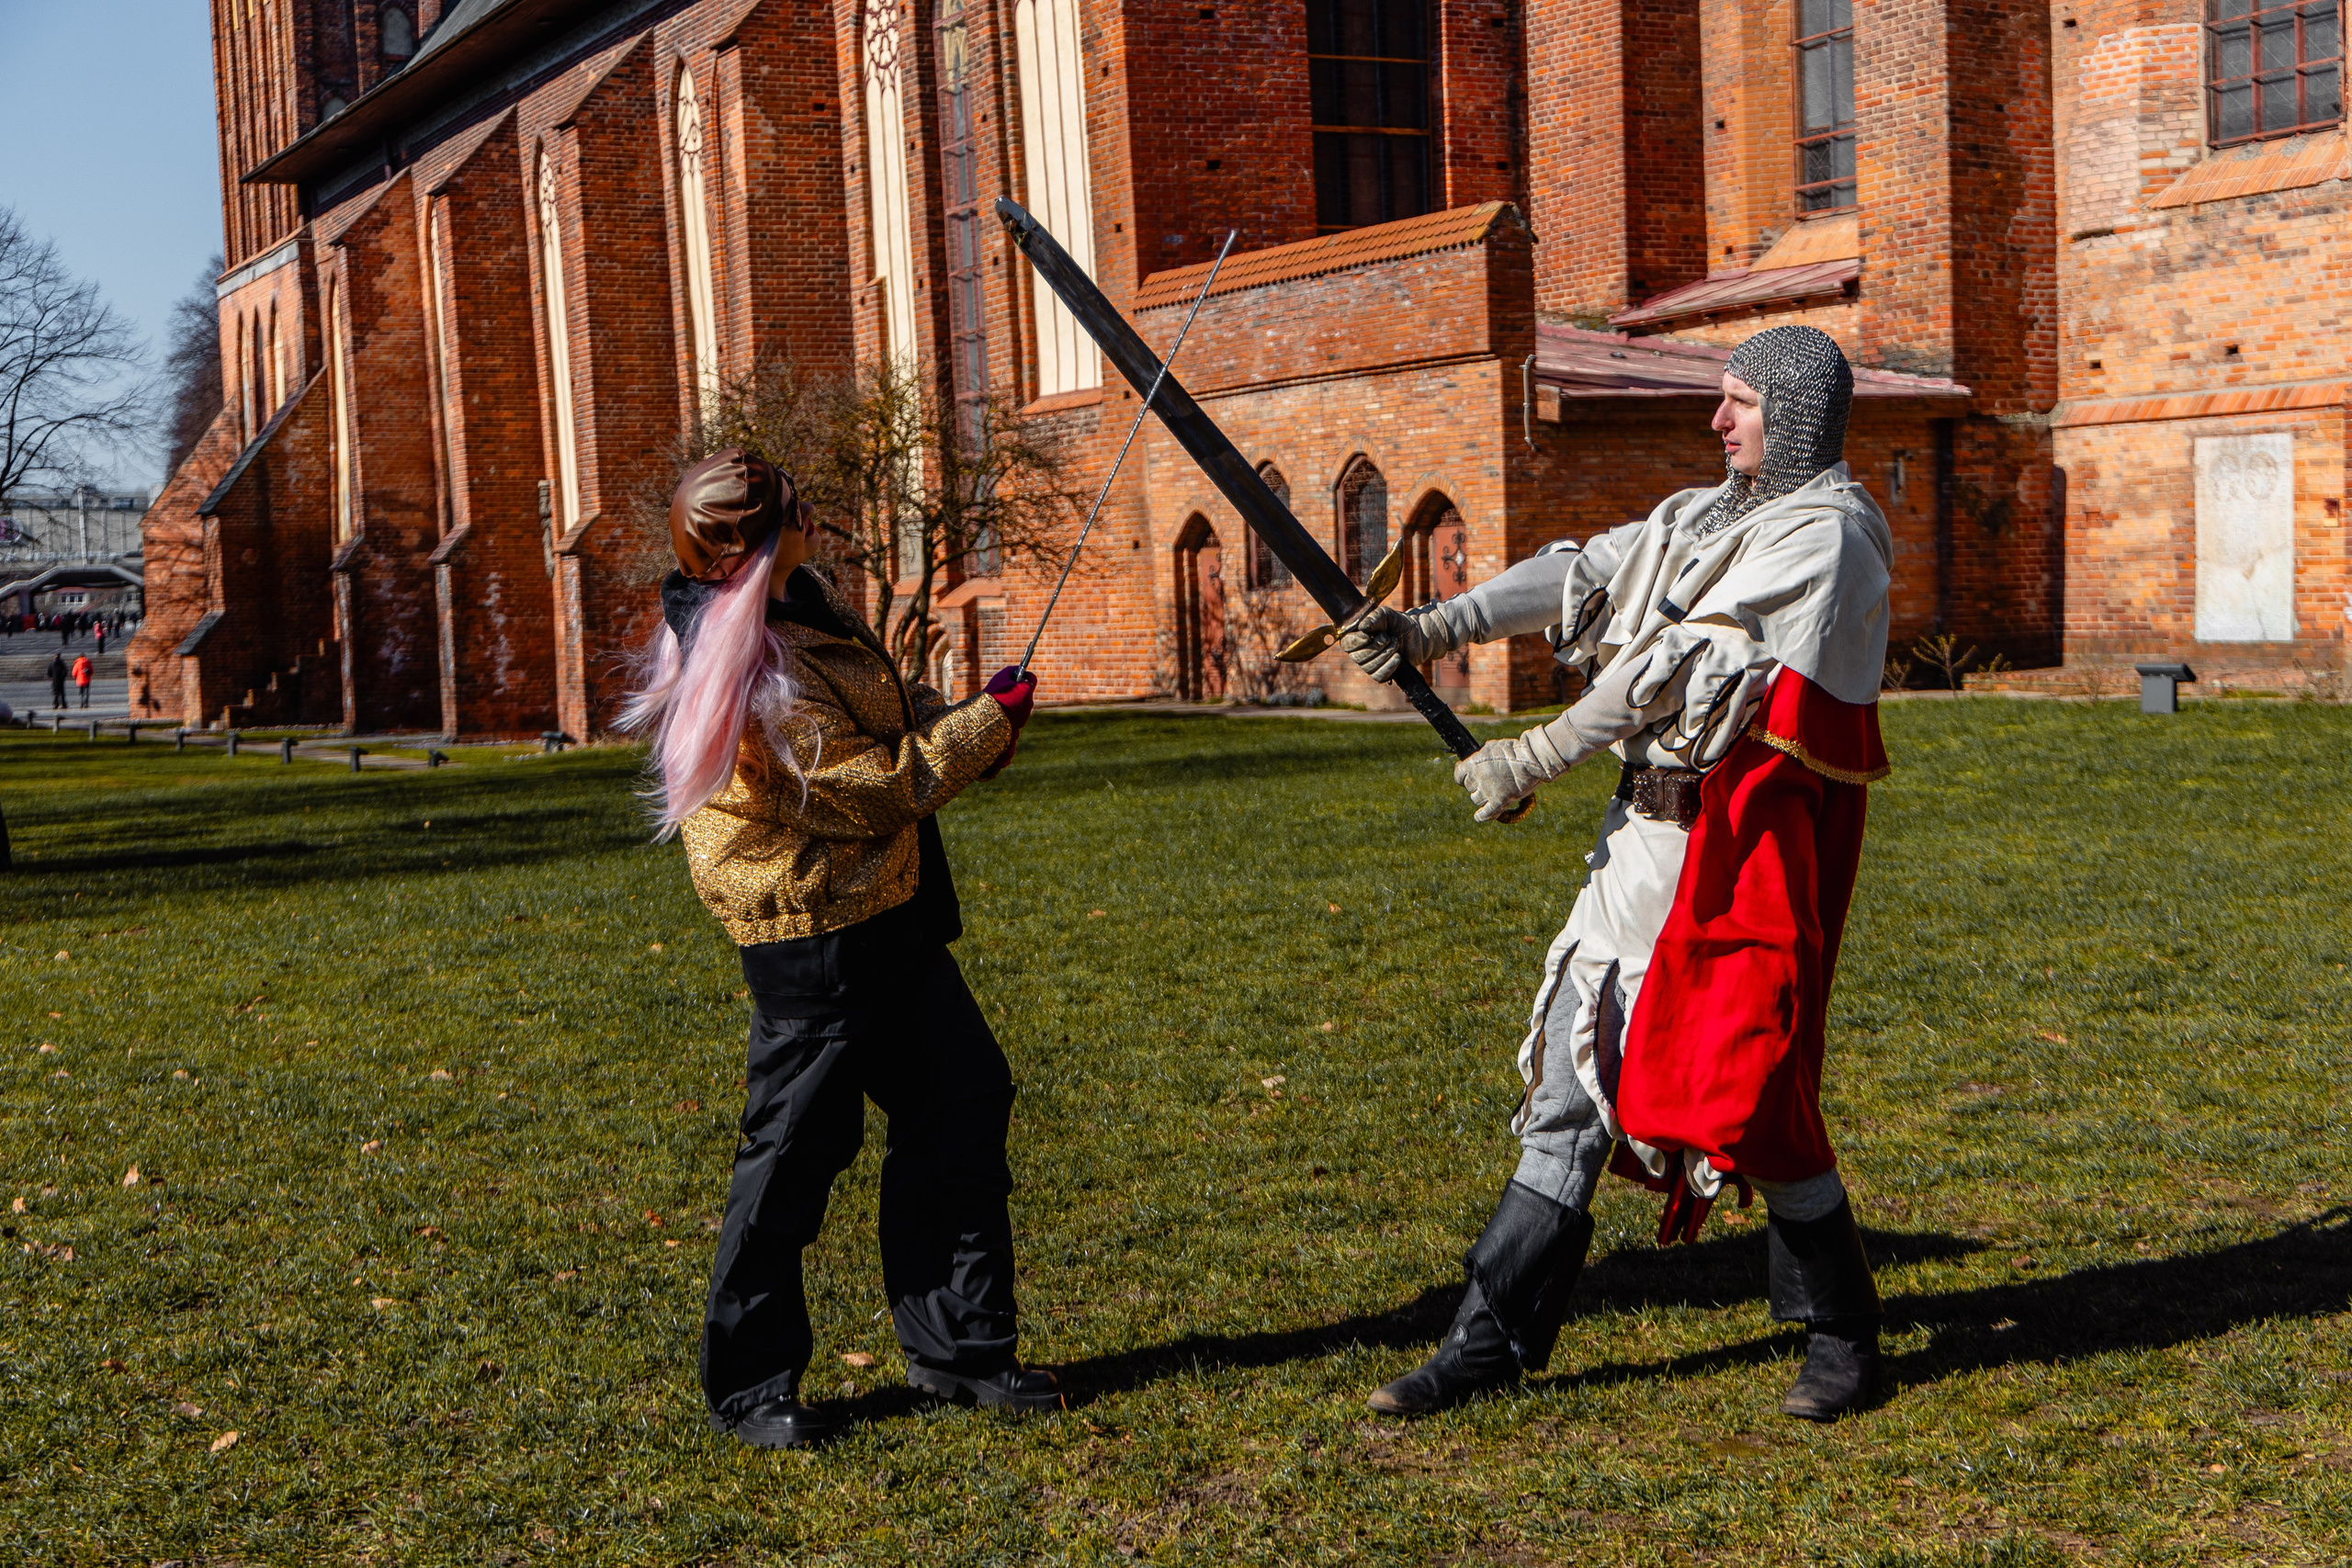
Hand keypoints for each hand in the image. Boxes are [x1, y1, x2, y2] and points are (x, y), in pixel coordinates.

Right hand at [984, 666, 1036, 728]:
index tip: (1016, 677)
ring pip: (1023, 703)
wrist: (986, 717)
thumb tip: (1019, 671)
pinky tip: (1003, 711)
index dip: (1023, 676)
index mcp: (1026, 688)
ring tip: (1002, 702)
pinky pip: (1019, 714)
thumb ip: (1013, 671)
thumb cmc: (993, 694)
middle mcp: (1029, 701)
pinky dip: (1013, 712)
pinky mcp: (1021, 722)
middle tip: (1006, 690)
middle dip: (1019, 689)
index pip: (1031, 678)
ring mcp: (1026, 713)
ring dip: (1016, 701)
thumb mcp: (1001, 677)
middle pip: (1027, 691)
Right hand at [1339, 605, 1439, 683]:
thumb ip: (1375, 617)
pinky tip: (1398, 657)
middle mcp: (1358, 652)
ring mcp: (1368, 665)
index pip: (1347, 644)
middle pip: (1358, 657)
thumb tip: (1362, 628)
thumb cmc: (1398, 623)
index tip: (1369, 635)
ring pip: (1369, 667)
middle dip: (1376, 647)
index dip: (1357, 641)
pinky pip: (1379, 676)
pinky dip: (1389, 667)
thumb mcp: (1387, 615)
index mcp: (1355, 637)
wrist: (1416, 636)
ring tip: (1396, 644)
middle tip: (1389, 638)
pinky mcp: (1380, 674)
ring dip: (1385, 655)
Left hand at [1453, 728, 1571, 822]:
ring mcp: (1488, 791)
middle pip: (1469, 787)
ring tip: (1491, 792)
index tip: (1465, 777)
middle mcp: (1478, 778)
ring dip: (1482, 797)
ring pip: (1476, 799)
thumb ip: (1482, 755)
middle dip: (1476, 785)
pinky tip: (1479, 816)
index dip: (1462, 777)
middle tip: (1487, 781)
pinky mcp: (1500, 801)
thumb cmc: (1515, 750)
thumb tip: (1476, 760)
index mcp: (1474, 763)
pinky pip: (1486, 813)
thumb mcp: (1493, 746)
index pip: (1458, 775)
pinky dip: (1482, 816)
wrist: (1532, 758)